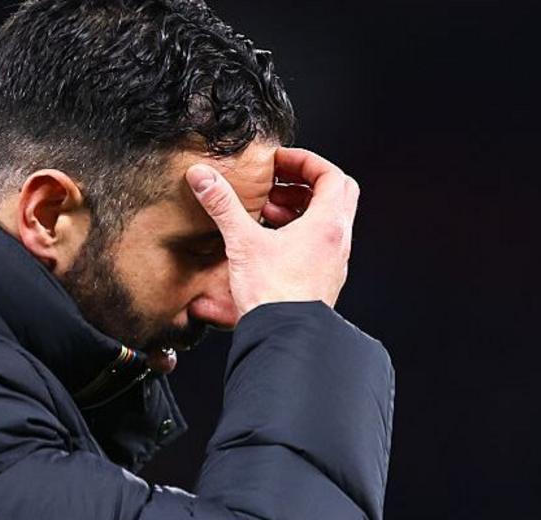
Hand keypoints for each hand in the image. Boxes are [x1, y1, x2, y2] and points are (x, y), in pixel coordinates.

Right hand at [185, 147, 358, 316]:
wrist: (284, 338)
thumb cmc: (273, 295)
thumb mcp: (243, 242)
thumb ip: (222, 205)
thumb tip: (203, 177)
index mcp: (327, 226)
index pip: (331, 175)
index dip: (305, 161)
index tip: (280, 161)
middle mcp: (338, 242)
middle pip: (337, 194)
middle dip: (306, 182)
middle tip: (277, 182)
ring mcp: (335, 262)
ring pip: (328, 221)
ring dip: (301, 208)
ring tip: (268, 210)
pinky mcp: (325, 280)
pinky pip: (320, 244)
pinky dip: (301, 232)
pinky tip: (270, 241)